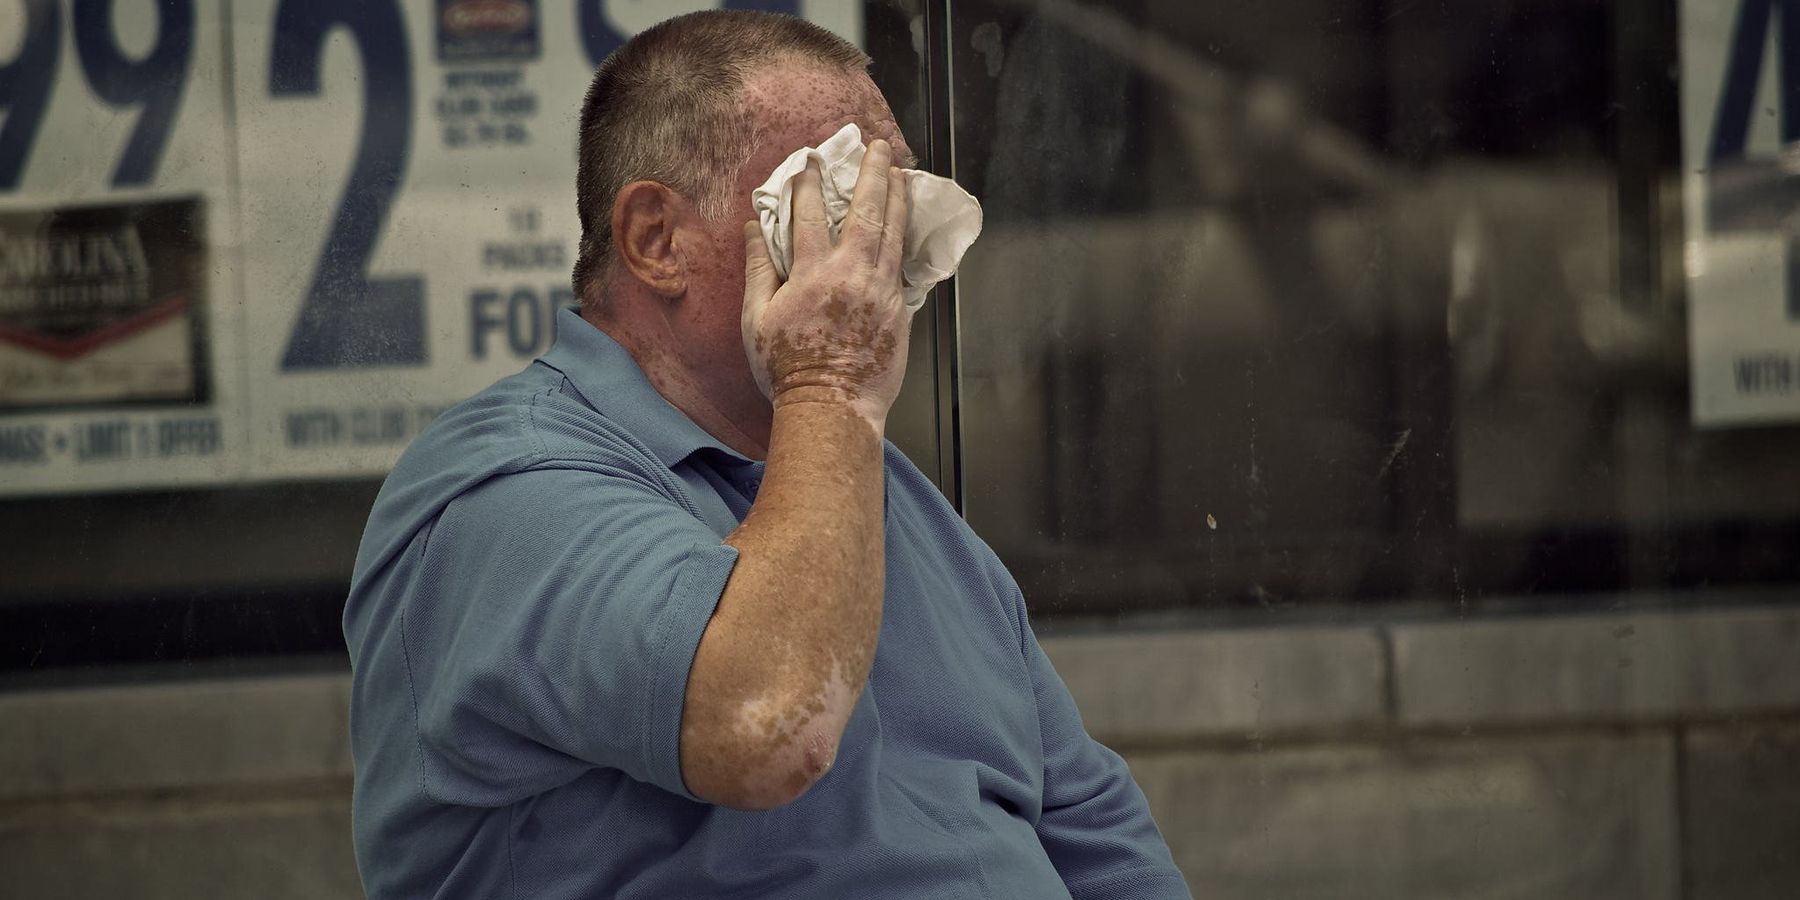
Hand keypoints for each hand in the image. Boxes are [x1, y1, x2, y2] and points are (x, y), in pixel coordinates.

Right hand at [742, 139, 911, 431]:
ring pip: (892, 232)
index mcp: (812, 273)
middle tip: (877, 146)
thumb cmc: (786, 367)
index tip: (810, 161)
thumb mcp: (757, 318)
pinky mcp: (898, 309)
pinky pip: (903, 261)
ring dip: (895, 197)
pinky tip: (905, 220)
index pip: (811, 214)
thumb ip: (759, 268)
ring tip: (899, 171)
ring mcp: (880, 290)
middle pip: (865, 212)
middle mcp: (851, 274)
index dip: (809, 184)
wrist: (832, 406)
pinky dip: (904, 234)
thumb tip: (754, 228)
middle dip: (871, 174)